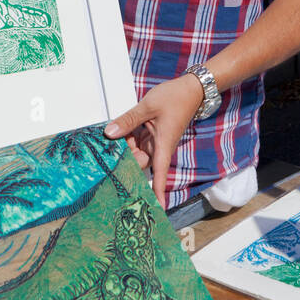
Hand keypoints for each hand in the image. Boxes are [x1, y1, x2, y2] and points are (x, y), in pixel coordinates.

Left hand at [103, 74, 203, 205]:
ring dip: (124, 144)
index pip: (159, 175)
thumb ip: (128, 120)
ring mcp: (154, 142)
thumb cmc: (175, 98)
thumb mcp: (148, 106)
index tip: (156, 210)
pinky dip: (127, 136)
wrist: (191, 89)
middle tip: (109, 145)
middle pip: (138, 162)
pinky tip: (117, 129)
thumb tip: (109, 133)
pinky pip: (135, 141)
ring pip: (134, 151)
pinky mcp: (151, 135)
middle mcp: (158, 148)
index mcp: (163, 145)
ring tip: (113, 132)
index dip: (156, 193)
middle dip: (124, 155)